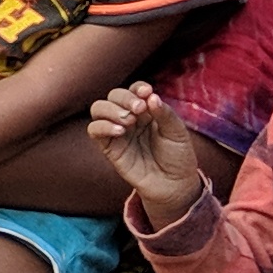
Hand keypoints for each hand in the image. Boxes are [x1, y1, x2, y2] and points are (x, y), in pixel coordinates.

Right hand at [86, 80, 209, 225]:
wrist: (174, 184)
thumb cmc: (178, 157)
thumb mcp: (178, 132)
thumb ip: (164, 113)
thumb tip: (150, 96)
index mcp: (147, 110)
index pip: (134, 90)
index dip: (137, 88)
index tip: (146, 92)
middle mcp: (130, 118)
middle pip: (114, 96)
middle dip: (124, 98)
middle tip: (139, 109)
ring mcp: (117, 132)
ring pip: (98, 108)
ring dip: (111, 109)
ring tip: (129, 120)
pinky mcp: (109, 147)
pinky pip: (94, 130)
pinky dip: (103, 126)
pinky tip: (120, 131)